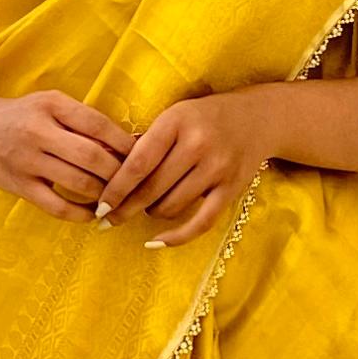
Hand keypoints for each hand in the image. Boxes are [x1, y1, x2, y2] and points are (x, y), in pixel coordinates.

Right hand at [0, 88, 133, 218]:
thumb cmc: (24, 115)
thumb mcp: (51, 104)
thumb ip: (84, 120)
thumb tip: (129, 144)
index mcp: (52, 105)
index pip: (98, 125)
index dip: (125, 143)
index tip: (143, 155)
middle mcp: (38, 131)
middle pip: (92, 157)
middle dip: (119, 172)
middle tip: (135, 182)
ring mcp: (27, 160)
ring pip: (78, 183)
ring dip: (104, 194)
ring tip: (117, 197)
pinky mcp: (19, 186)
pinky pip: (56, 206)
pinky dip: (80, 213)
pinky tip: (93, 214)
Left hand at [95, 89, 284, 249]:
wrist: (258, 118)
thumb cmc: (204, 118)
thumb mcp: (174, 116)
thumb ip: (146, 142)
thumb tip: (108, 175)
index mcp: (176, 122)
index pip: (138, 163)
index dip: (116, 189)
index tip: (100, 207)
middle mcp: (198, 144)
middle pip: (152, 189)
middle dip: (126, 208)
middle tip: (109, 219)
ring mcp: (217, 168)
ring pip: (171, 206)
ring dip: (152, 213)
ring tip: (147, 207)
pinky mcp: (232, 188)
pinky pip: (201, 222)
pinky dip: (176, 237)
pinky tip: (156, 242)